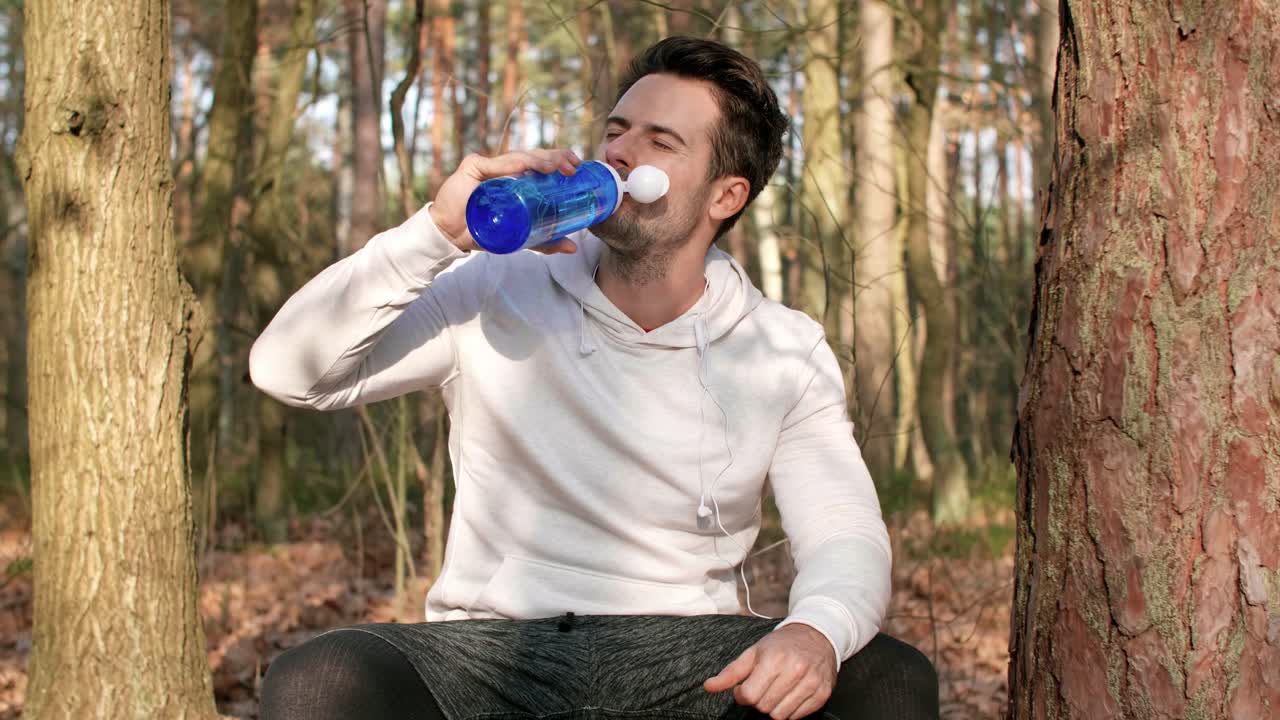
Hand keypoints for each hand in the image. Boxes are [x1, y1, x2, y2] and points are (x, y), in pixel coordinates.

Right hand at [428, 149, 582, 253]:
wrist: (451, 235)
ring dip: (539, 160)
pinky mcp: (472, 167)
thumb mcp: (519, 237)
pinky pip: (495, 164)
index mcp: (515, 178)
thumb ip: (544, 241)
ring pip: (518, 157)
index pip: (540, 163)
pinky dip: (512, 165)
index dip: (558, 160)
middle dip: (555, 157)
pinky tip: (526, 167)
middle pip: (533, 156)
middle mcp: (503, 168)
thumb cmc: (482, 231)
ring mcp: (488, 166)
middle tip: (573, 166)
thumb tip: (572, 247)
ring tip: (556, 167)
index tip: (577, 165)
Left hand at [703, 624, 836, 719]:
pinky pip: (797, 717)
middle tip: (764, 686)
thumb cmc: (780, 645)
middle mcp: (795, 671)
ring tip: (777, 690)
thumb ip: (730, 673)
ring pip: (780, 716)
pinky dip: (790, 710)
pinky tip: (791, 694)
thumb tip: (708, 687)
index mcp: (774, 659)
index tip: (746, 688)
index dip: (743, 695)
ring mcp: (811, 683)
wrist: (816, 637)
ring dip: (774, 707)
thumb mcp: (753, 653)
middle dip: (759, 700)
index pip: (749, 696)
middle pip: (764, 707)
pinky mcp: (822, 694)